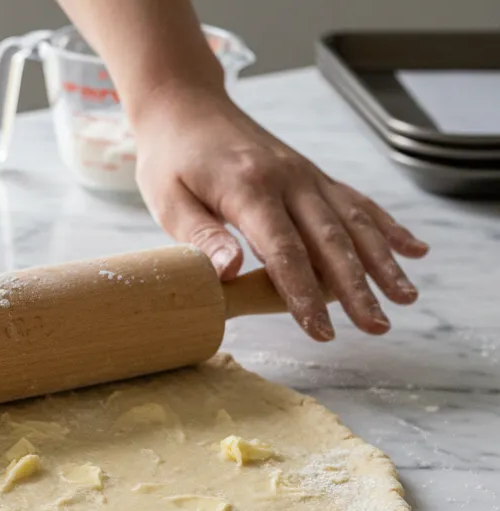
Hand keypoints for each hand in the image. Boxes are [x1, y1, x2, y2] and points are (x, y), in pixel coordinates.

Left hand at [133, 88, 429, 339]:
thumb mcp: (170, 201)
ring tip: (406, 298)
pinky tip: (414, 250)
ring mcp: (306, 175)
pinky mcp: (313, 175)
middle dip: (356, 288)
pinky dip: (387, 227)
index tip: (320, 331)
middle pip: (330, 240)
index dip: (304, 295)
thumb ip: (201, 237)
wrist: (186, 106)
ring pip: (354, 222)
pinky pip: (356, 202)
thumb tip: (229, 273)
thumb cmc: (171, 160)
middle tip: (376, 327)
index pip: (284, 251)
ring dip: (383, 262)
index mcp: (249, 188)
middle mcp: (289, 178)